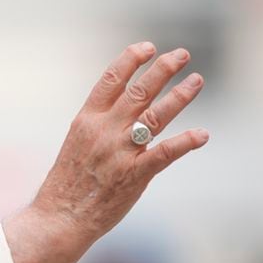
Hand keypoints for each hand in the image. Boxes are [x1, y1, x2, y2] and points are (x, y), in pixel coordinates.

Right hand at [34, 41, 208, 240]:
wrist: (60, 216)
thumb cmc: (68, 181)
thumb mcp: (77, 141)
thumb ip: (100, 122)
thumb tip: (123, 104)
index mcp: (87, 119)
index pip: (111, 79)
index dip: (131, 59)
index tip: (149, 47)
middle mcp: (104, 130)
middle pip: (139, 91)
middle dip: (163, 69)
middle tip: (182, 54)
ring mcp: (120, 152)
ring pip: (156, 115)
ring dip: (180, 96)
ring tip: (196, 80)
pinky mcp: (135, 175)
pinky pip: (165, 154)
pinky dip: (185, 142)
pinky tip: (202, 134)